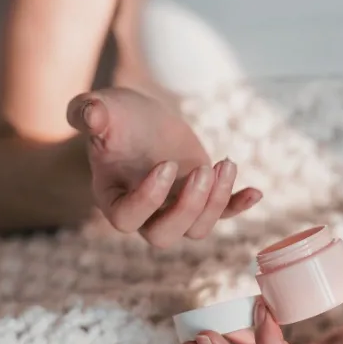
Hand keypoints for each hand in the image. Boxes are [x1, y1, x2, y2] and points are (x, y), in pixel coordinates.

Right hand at [66, 87, 261, 246]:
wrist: (142, 116)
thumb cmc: (116, 115)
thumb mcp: (100, 107)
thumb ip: (87, 112)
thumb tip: (90, 115)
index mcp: (112, 197)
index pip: (126, 218)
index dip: (148, 199)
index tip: (167, 165)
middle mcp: (143, 212)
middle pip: (163, 235)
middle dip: (188, 208)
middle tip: (202, 171)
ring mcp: (174, 208)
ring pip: (196, 229)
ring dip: (216, 203)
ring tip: (225, 164)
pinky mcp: (200, 198)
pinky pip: (222, 215)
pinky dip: (239, 206)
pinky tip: (255, 192)